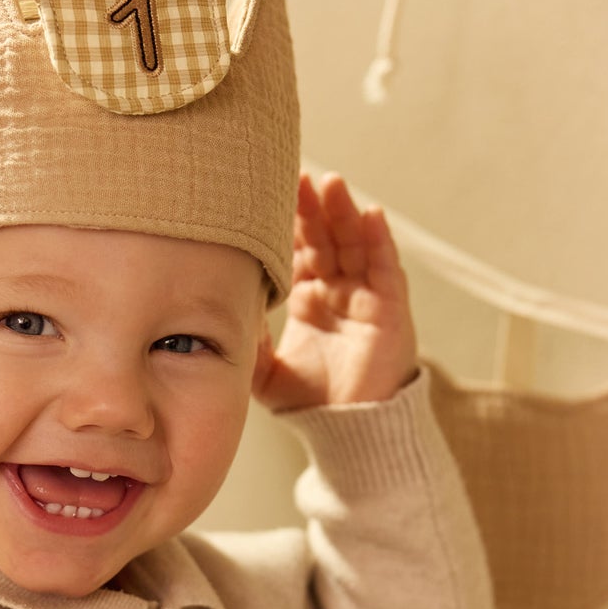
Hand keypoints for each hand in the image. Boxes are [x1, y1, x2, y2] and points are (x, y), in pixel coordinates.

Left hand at [252, 173, 418, 410]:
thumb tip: (217, 312)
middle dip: (311, 207)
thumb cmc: (308, 401)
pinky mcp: (391, 311)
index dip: (285, 222)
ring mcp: (366, 298)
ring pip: (355, 244)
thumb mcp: (262, 371)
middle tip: (294, 175)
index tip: (264, 194)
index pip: (297, 249)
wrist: (346, 433)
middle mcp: (338, 291)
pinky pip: (387, 269)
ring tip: (331, 183)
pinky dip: (380, 241)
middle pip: (325, 238)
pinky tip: (372, 215)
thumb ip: (243, 342)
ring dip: (344, 212)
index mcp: (308, 298)